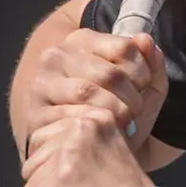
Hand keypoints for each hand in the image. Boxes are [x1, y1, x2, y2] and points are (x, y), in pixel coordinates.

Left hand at [21, 108, 154, 186]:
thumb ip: (90, 142)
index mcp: (94, 118)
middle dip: (43, 177)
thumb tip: (59, 148)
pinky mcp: (54, 184)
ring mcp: (64, 158)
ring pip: (30, 180)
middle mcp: (77, 130)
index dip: (51, 160)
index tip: (71, 176)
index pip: (45, 134)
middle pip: (34, 156)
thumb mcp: (115, 149)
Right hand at [22, 30, 167, 164]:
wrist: (91, 147)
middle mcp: (57, 56)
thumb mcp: (144, 84)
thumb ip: (151, 60)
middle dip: (132, 97)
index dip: (143, 72)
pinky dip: (93, 125)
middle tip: (135, 110)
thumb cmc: (118, 109)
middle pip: (109, 73)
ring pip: (88, 92)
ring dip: (115, 112)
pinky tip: (101, 131)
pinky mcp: (35, 112)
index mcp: (82, 40)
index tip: (144, 87)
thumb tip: (144, 39)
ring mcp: (42, 84)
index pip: (125, 48)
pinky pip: (70, 116)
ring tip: (123, 122)